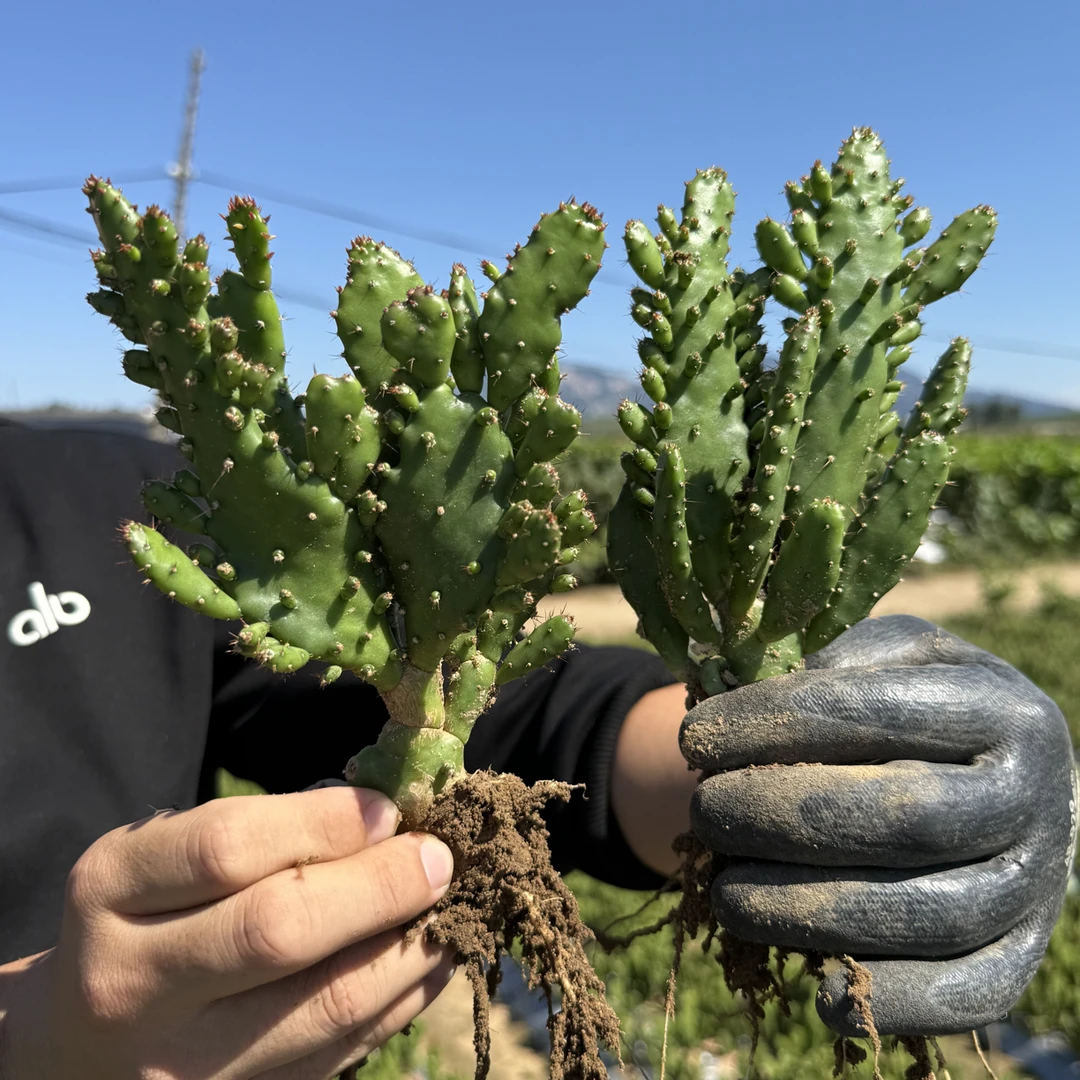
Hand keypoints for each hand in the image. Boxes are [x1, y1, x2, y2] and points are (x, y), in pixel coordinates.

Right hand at [0, 787, 455, 1078]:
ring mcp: (179, 1063)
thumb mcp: (171, 854)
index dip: (324, 823)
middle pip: (277, 931)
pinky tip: (426, 962)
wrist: (80, 1042)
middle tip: (439, 858)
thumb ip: (265, 831)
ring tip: (450, 907)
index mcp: (111, 890)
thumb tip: (385, 816)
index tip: (389, 809)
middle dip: (380, 887)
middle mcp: (132, 982)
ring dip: (408, 950)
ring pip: (324, 1007)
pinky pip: (338, 1055)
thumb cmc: (150, 918)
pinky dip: (398, 1003)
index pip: (226, 849)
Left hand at [679, 615, 1076, 1036]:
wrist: (991, 776)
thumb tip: (755, 691)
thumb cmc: (911, 706)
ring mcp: (1035, 881)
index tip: (693, 738)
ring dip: (809, 911)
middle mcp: (1033, 794)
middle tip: (703, 812)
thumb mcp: (889, 654)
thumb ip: (836, 660)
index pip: (878, 712)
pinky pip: (970, 993)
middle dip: (782, 818)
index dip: (774, 724)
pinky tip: (813, 989)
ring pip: (929, 912)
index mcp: (1000, 706)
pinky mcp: (1023, 953)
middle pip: (906, 818)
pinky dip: (890, 999)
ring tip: (725, 894)